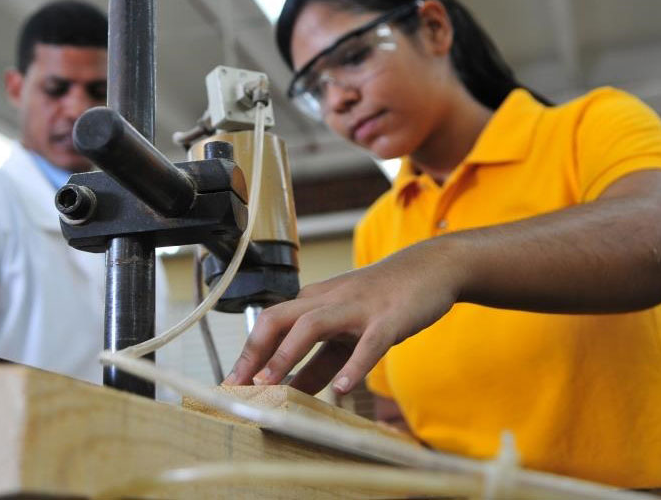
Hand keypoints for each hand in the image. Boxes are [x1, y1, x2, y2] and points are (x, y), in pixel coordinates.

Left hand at [224, 242, 462, 394]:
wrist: (431, 269)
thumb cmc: (384, 300)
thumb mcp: (347, 331)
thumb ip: (321, 362)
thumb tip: (294, 392)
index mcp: (316, 301)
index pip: (270, 322)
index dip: (248, 353)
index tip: (228, 384)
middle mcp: (330, 300)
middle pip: (280, 317)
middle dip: (255, 352)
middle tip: (238, 387)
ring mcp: (359, 307)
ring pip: (313, 325)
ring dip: (287, 355)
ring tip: (270, 385)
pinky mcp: (390, 318)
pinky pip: (369, 343)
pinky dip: (354, 365)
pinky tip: (342, 388)